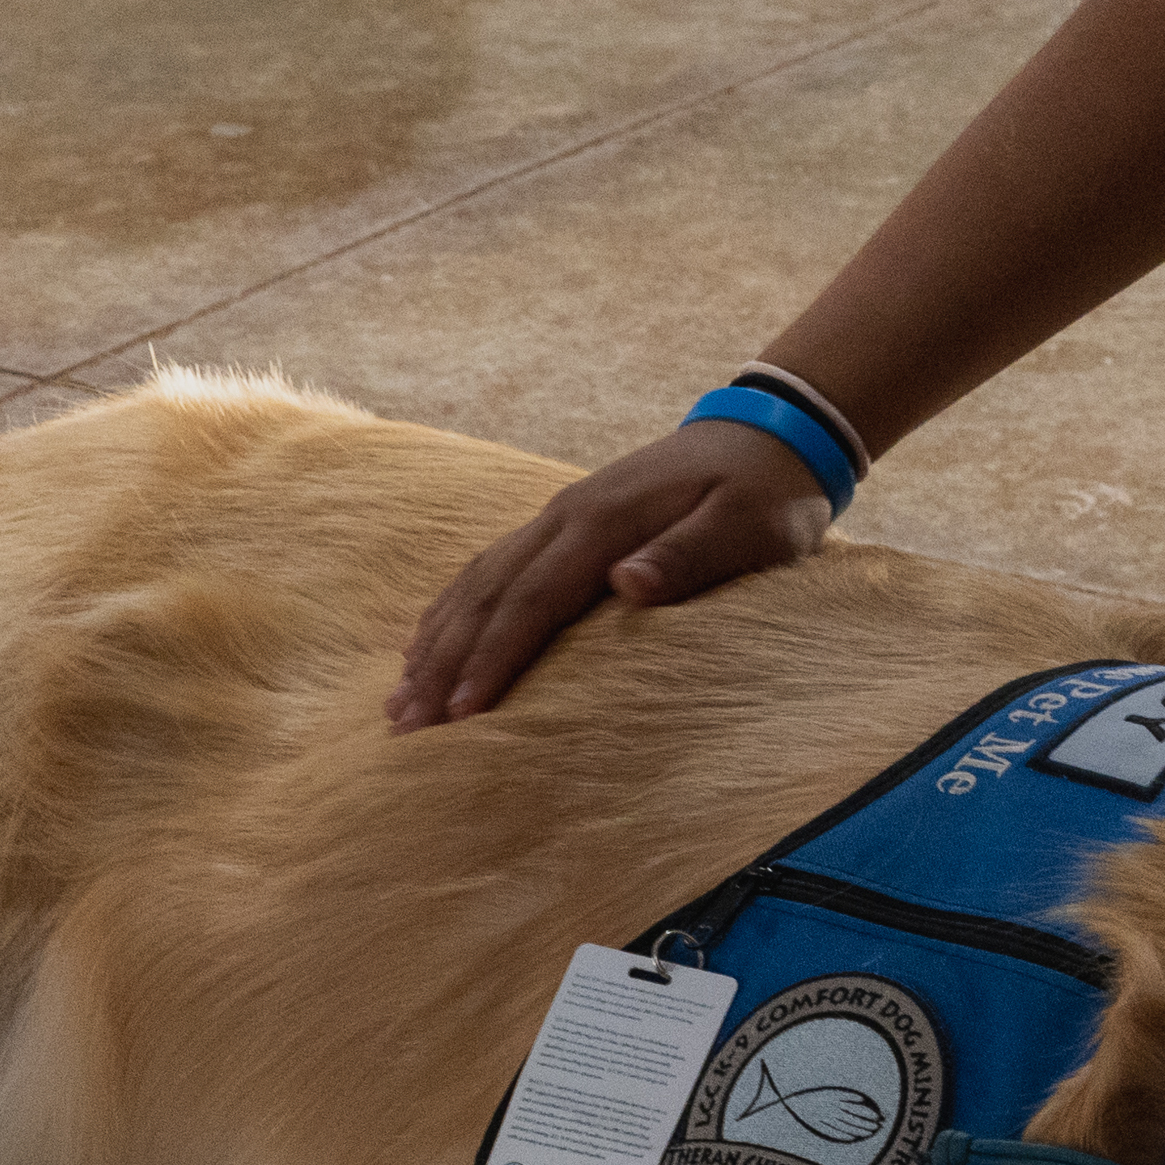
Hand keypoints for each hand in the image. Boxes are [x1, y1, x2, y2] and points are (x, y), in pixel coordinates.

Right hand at [390, 418, 835, 726]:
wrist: (765, 435)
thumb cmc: (763, 495)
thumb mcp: (748, 526)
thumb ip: (690, 556)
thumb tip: (626, 583)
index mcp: (603, 522)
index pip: (532, 600)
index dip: (494, 658)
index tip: (462, 715)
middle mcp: (564, 517)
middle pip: (488, 596)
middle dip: (444, 664)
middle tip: (407, 728)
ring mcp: (557, 518)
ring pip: (477, 584)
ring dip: (436, 644)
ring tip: (399, 703)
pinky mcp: (561, 525)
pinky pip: (489, 571)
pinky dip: (451, 613)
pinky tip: (425, 647)